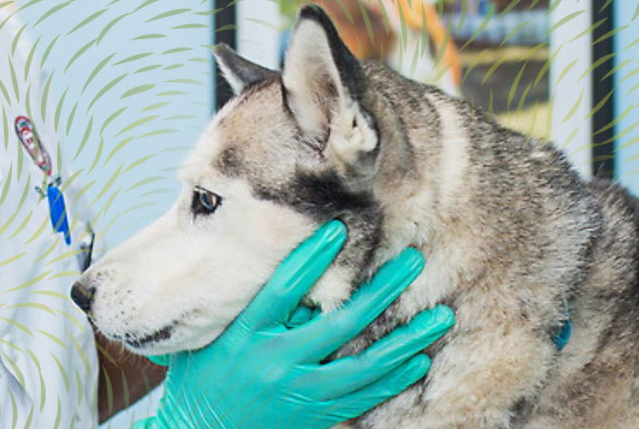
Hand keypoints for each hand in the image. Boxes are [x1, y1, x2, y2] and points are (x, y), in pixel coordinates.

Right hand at [137, 220, 454, 428]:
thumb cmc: (199, 377)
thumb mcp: (210, 336)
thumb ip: (246, 306)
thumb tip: (297, 276)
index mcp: (246, 335)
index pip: (284, 288)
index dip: (312, 257)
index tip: (341, 229)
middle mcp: (275, 363)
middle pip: (339, 324)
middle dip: (381, 290)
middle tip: (414, 261)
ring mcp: (298, 393)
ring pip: (364, 367)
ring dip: (406, 341)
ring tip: (440, 317)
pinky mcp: (312, 415)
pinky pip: (361, 397)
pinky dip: (392, 378)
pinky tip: (418, 359)